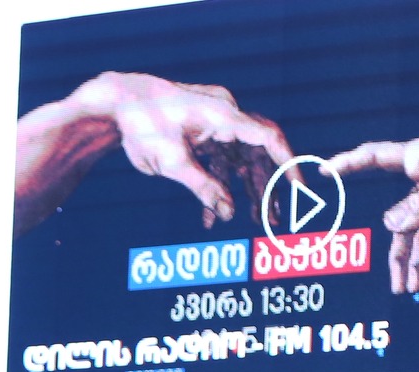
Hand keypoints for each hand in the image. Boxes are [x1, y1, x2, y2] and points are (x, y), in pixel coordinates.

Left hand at [15, 71, 297, 233]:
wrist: (117, 103)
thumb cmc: (143, 126)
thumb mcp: (171, 163)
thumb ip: (202, 188)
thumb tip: (228, 213)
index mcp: (224, 115)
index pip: (269, 138)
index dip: (288, 164)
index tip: (300, 189)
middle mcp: (225, 115)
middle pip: (258, 153)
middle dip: (267, 187)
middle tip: (274, 219)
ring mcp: (215, 123)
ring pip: (241, 159)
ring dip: (246, 190)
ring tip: (253, 220)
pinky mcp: (203, 132)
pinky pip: (220, 161)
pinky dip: (218, 185)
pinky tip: (212, 216)